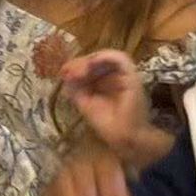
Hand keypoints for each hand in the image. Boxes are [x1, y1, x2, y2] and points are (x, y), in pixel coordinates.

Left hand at [58, 50, 171, 164]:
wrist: (125, 138)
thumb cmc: (108, 125)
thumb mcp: (85, 103)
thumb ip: (75, 88)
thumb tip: (65, 73)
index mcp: (107, 82)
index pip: (91, 66)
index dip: (77, 66)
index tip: (63, 72)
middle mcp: (117, 76)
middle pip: (97, 60)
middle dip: (80, 63)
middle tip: (66, 71)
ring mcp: (126, 75)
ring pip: (107, 56)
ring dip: (90, 60)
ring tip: (78, 71)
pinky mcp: (132, 76)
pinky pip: (120, 58)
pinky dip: (104, 57)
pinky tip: (90, 64)